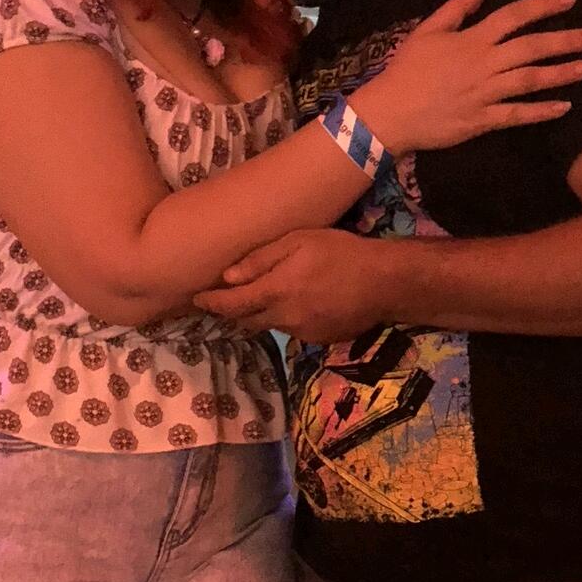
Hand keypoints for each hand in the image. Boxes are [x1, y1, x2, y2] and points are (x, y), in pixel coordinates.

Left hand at [195, 230, 393, 343]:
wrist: (385, 282)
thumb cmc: (341, 252)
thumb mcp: (299, 241)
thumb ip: (262, 259)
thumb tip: (228, 277)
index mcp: (276, 291)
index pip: (232, 304)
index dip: (212, 303)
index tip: (196, 299)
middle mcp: (285, 318)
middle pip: (247, 320)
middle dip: (232, 311)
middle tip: (223, 300)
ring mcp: (303, 333)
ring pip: (270, 325)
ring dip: (261, 314)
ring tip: (263, 298)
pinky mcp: (319, 340)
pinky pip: (293, 331)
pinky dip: (286, 319)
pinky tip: (299, 303)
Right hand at [353, 0, 581, 155]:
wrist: (390, 113)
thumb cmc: (407, 70)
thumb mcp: (427, 30)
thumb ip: (457, 8)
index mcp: (472, 39)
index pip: (514, 16)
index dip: (544, 6)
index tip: (570, 1)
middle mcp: (484, 64)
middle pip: (532, 47)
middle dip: (565, 40)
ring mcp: (485, 93)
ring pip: (531, 80)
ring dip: (561, 73)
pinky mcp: (483, 120)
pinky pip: (518, 114)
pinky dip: (542, 111)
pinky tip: (564, 107)